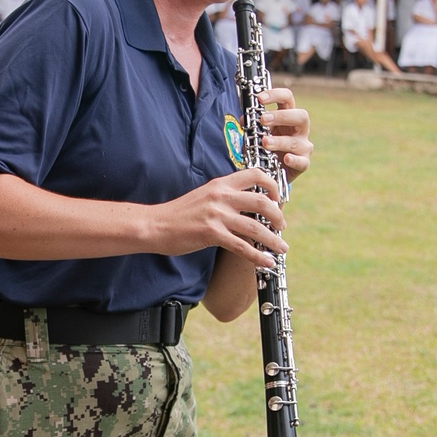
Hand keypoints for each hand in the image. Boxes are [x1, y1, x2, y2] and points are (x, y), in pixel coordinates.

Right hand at [158, 167, 286, 269]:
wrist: (155, 225)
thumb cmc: (178, 214)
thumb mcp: (204, 197)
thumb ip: (224, 198)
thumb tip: (245, 206)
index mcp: (220, 184)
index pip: (255, 174)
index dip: (273, 185)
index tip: (277, 199)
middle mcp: (221, 196)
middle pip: (262, 201)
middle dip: (278, 215)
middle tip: (281, 226)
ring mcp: (216, 215)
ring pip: (256, 226)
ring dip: (273, 239)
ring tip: (282, 248)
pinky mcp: (211, 233)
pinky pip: (242, 246)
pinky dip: (258, 256)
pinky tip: (267, 261)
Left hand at [257, 87, 312, 178]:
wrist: (273, 172)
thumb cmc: (267, 148)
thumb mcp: (258, 135)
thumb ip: (252, 127)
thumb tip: (243, 119)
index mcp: (288, 117)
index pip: (287, 99)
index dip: (275, 95)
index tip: (259, 98)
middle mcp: (300, 129)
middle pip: (300, 116)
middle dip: (281, 117)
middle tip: (263, 119)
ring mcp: (303, 146)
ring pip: (296, 141)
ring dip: (279, 141)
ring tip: (264, 142)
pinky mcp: (304, 163)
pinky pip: (302, 161)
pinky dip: (294, 160)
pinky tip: (286, 158)